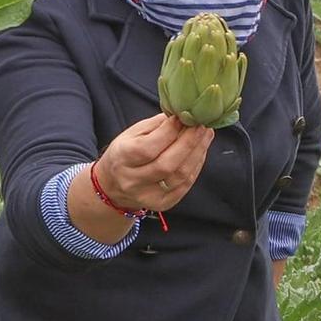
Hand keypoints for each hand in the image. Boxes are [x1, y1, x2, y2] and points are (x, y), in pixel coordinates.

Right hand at [96, 114, 214, 213]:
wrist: (114, 185)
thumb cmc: (126, 153)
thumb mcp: (132, 133)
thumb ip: (157, 125)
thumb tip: (183, 116)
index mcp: (121, 159)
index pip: (147, 148)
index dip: (169, 132)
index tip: (184, 117)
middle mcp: (132, 181)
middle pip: (166, 164)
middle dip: (189, 142)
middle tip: (201, 125)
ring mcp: (148, 196)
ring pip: (180, 176)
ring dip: (197, 153)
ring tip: (206, 135)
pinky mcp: (162, 204)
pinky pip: (185, 185)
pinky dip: (196, 166)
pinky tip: (200, 152)